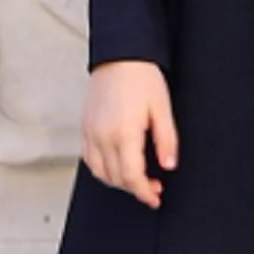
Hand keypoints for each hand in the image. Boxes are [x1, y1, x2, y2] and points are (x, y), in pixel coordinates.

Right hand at [82, 60, 178, 209]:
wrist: (120, 56)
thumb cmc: (142, 77)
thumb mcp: (162, 107)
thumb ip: (166, 139)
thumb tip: (169, 164)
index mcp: (124, 133)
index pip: (132, 176)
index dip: (144, 192)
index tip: (155, 198)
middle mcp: (103, 136)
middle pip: (115, 178)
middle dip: (134, 188)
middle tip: (152, 188)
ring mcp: (90, 133)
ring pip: (99, 173)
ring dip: (118, 181)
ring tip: (137, 179)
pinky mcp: (84, 128)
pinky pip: (89, 160)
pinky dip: (102, 170)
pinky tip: (116, 166)